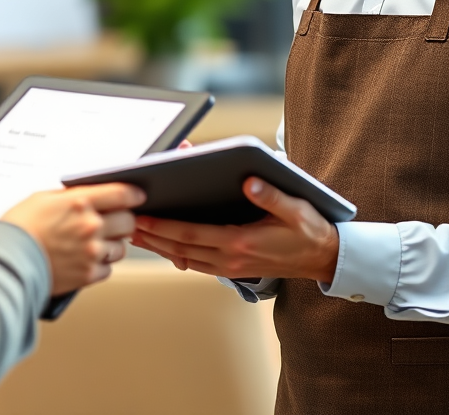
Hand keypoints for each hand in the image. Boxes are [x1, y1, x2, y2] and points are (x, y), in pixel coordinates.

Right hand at [2, 183, 145, 294]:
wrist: (4, 263)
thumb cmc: (19, 228)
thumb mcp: (44, 198)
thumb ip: (72, 196)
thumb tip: (91, 195)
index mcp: (80, 202)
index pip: (121, 194)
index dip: (134, 194)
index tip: (138, 196)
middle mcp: (90, 226)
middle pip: (127, 221)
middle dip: (123, 220)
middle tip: (114, 221)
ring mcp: (91, 252)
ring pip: (121, 247)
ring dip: (113, 244)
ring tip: (95, 243)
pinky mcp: (87, 275)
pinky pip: (108, 269)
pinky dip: (101, 265)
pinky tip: (86, 259)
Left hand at [131, 176, 338, 282]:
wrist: (322, 258)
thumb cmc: (308, 229)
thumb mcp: (295, 208)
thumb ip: (271, 195)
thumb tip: (249, 181)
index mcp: (241, 243)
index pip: (193, 234)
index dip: (165, 228)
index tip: (143, 218)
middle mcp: (231, 259)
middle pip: (181, 249)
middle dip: (152, 238)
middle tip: (126, 226)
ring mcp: (231, 267)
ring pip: (185, 258)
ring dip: (159, 247)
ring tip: (136, 235)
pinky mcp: (233, 268)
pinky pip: (197, 262)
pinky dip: (177, 254)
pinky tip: (165, 245)